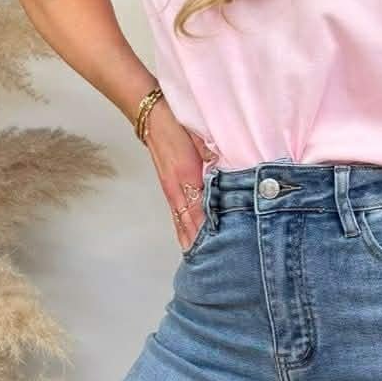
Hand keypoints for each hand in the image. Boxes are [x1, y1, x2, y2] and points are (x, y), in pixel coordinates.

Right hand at [143, 97, 213, 249]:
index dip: (211, 228)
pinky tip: (189, 244)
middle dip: (203, 243)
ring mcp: (171, 191)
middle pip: (191, 222)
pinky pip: (177, 217)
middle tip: (215, 264)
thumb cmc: (179, 124)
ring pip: (182, 223)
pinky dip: (183, 232)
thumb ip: (214, 154)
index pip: (201, 209)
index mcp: (187, 175)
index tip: (221, 245)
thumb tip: (229, 170)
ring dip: (192, 241)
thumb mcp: (200, 135)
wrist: (152, 116)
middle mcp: (177, 188)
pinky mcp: (169, 190)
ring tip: (203, 262)